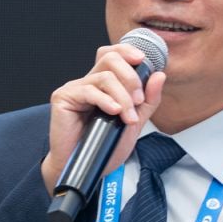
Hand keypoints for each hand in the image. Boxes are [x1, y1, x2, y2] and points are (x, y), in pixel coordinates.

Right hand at [41, 42, 167, 195]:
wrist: (86, 169)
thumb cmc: (105, 147)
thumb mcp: (134, 122)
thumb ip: (147, 100)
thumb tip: (159, 75)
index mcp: (102, 85)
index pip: (113, 55)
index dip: (127, 52)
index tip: (143, 60)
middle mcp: (88, 82)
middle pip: (109, 58)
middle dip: (131, 77)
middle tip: (138, 100)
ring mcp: (75, 89)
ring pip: (104, 76)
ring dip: (123, 96)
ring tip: (128, 117)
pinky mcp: (63, 98)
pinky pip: (89, 90)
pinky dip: (106, 100)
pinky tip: (114, 112)